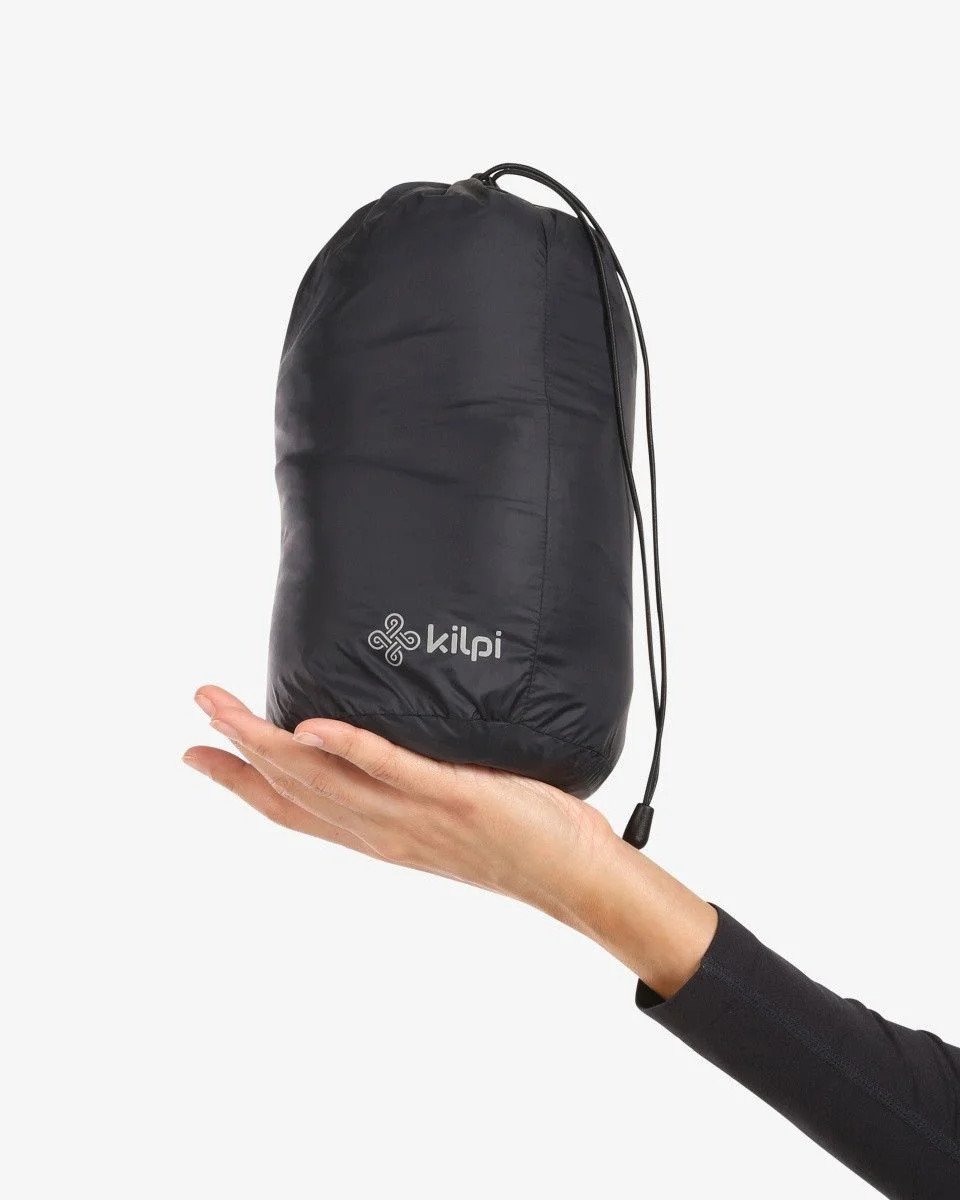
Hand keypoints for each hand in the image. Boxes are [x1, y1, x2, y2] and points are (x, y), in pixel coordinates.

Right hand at [183, 686, 716, 995]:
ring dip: (272, 744)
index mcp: (379, 835)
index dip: (241, 784)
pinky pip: (395, 772)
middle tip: (199, 706)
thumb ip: (407, 783)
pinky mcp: (455, 798)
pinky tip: (312, 727)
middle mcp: (385, 831)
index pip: (294, 811)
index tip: (196, 754)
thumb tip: (379, 740)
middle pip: (295, 792)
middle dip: (240, 752)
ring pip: (328, 782)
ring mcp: (416, 816)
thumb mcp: (445, 812)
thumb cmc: (519, 837)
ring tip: (228, 708)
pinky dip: (350, 750)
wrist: (576, 874)